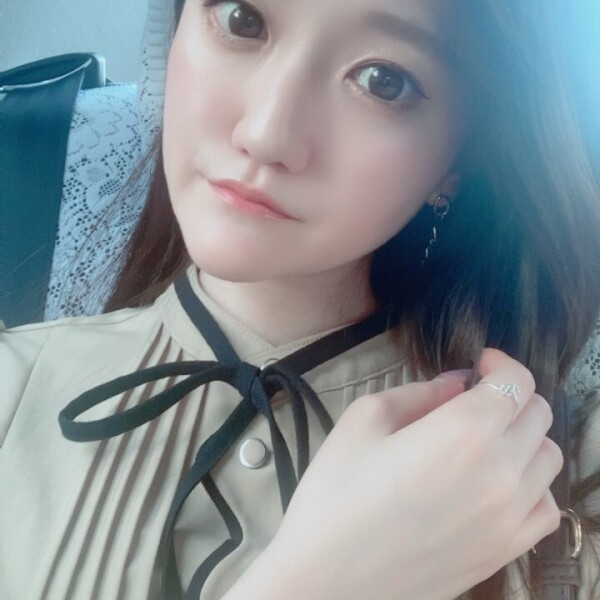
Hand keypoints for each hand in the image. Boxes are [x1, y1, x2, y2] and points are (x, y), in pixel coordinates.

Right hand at [243, 348, 561, 599]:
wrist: (329, 580)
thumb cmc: (337, 496)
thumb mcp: (363, 421)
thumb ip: (417, 393)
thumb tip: (456, 384)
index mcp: (464, 431)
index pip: (516, 382)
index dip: (500, 363)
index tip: (480, 363)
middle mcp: (500, 471)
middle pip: (538, 414)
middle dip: (510, 394)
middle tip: (476, 397)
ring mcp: (510, 516)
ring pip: (549, 456)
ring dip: (524, 435)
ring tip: (485, 439)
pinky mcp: (506, 551)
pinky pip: (546, 506)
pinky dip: (531, 483)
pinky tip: (497, 482)